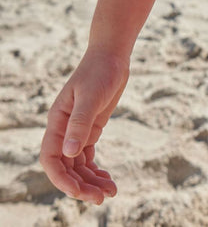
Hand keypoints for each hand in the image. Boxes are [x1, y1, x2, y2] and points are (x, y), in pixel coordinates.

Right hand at [40, 48, 129, 203]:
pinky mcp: (90, 128)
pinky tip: (108, 179)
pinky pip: (87, 157)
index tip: (78, 191)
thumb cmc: (99, 71)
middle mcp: (64, 129)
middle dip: (80, 185)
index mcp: (57, 121)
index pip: (51, 158)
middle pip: (65, 167)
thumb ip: (80, 124)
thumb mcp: (91, 96)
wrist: (112, 55)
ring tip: (111, 192)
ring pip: (78, 165)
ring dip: (90, 181)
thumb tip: (70, 153)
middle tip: (101, 198)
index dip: (60, 178)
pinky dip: (95, 170)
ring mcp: (77, 130)